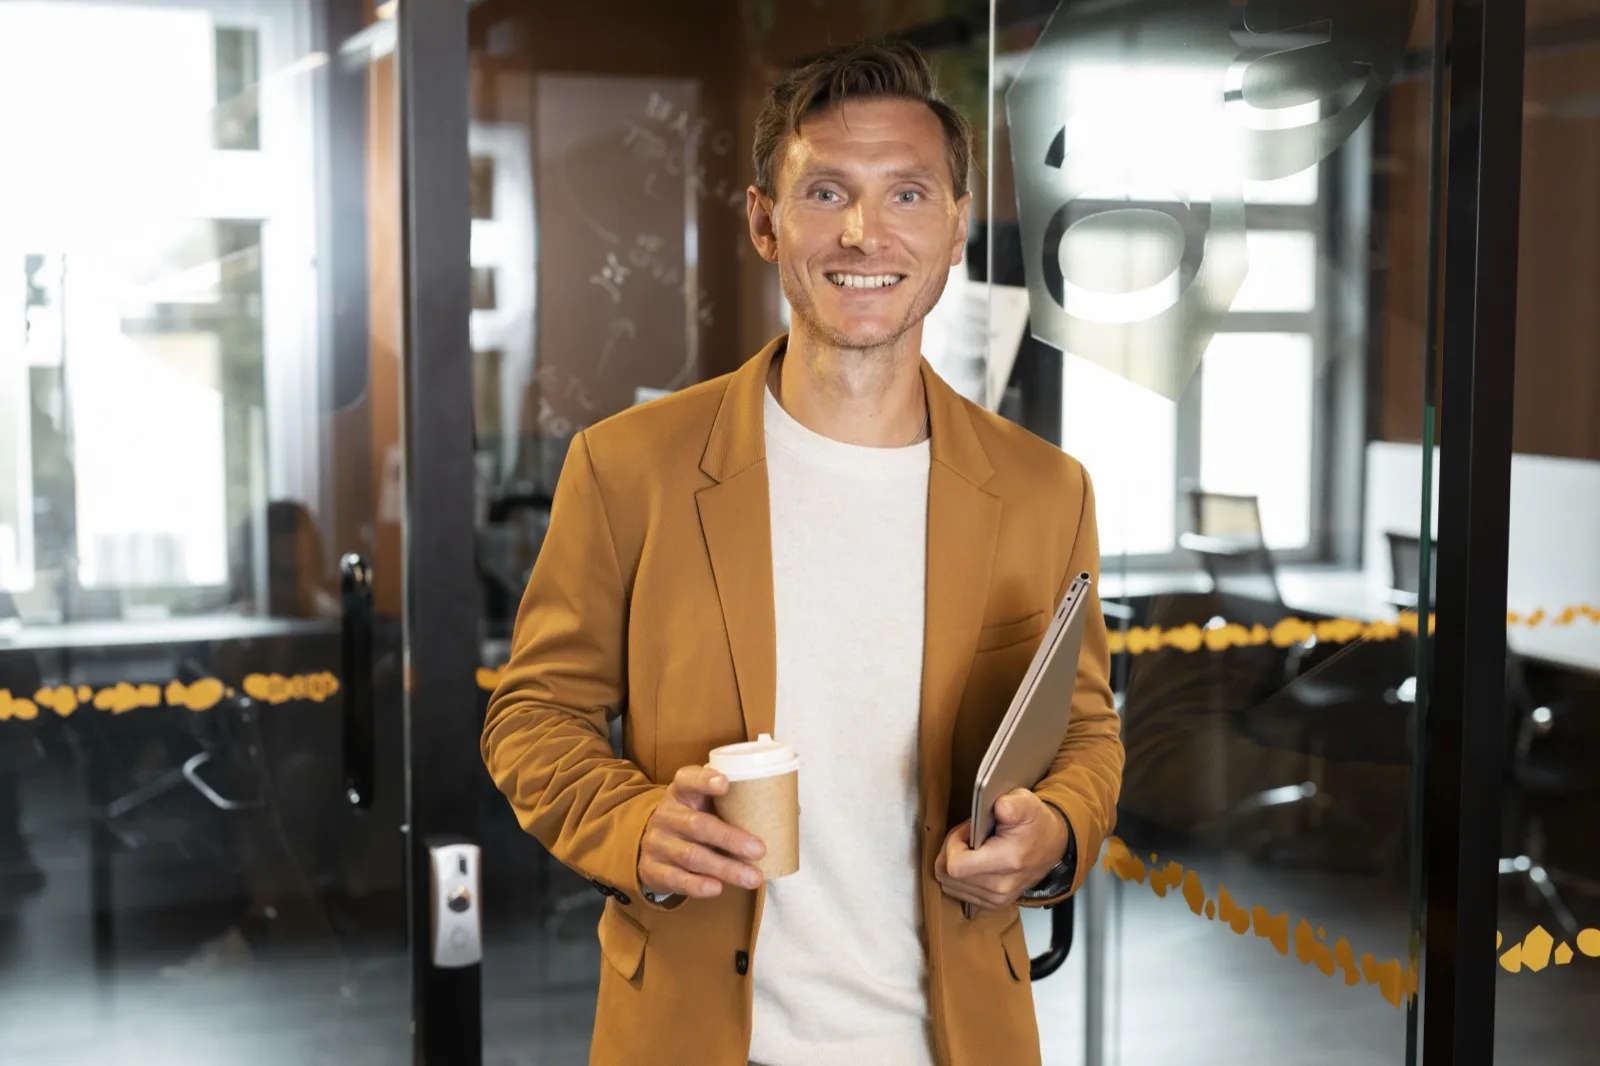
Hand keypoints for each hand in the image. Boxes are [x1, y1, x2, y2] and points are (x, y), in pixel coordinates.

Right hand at [638, 765, 766, 898]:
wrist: (651, 845)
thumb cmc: (693, 819)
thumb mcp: (706, 805)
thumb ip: (739, 803)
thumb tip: (794, 810)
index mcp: (682, 791)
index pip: (688, 779)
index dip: (705, 780)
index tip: (726, 784)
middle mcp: (667, 814)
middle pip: (697, 825)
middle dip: (731, 838)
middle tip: (760, 850)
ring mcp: (657, 842)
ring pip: (691, 856)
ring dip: (725, 868)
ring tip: (753, 878)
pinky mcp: (652, 869)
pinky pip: (675, 878)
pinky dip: (697, 884)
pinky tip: (717, 888)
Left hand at [935, 789, 1067, 911]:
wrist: (1052, 846)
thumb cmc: (1035, 823)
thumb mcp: (1027, 803)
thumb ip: (1012, 804)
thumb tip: (1000, 807)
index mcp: (1007, 861)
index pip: (956, 866)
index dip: (953, 844)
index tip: (968, 830)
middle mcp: (1000, 887)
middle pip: (948, 876)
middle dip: (950, 851)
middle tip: (968, 836)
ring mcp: (996, 899)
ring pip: (949, 885)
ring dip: (954, 863)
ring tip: (971, 848)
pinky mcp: (993, 904)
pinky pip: (958, 892)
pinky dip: (959, 876)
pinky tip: (974, 861)